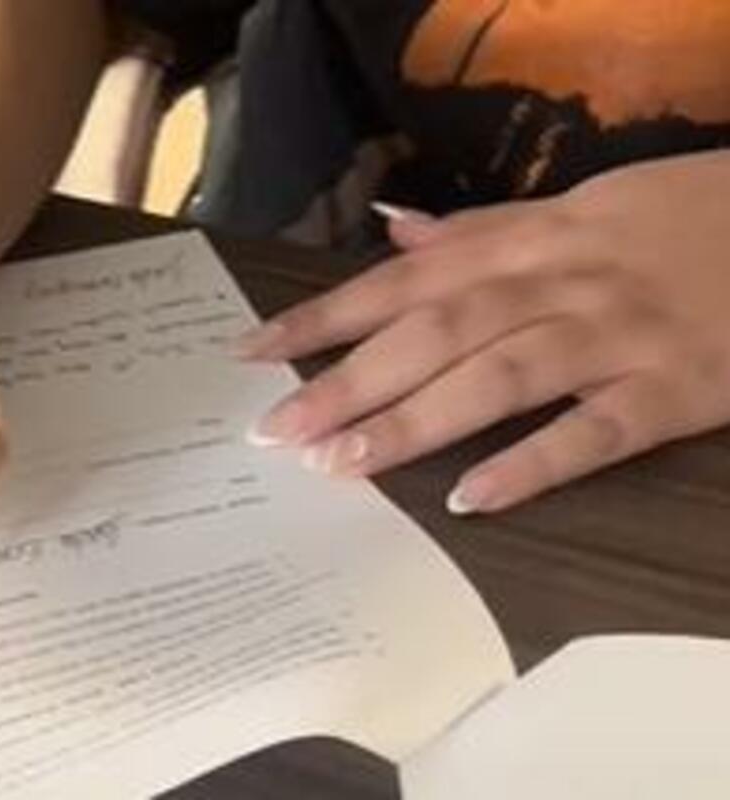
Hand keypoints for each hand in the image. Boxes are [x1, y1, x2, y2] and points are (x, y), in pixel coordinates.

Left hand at [238, 151, 729, 513]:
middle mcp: (560, 284)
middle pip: (436, 332)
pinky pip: (594, 433)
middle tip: (275, 431)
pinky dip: (533, 463)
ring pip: (499, 378)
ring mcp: (617, 339)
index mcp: (530, 240)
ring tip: (341, 463)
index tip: (253, 354)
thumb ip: (484, 227)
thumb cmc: (682, 217)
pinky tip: (473, 499)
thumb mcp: (579, 206)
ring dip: (415, 421)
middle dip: (349, 380)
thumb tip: (397, 234)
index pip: (403, 281)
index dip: (326, 317)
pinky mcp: (673, 393)